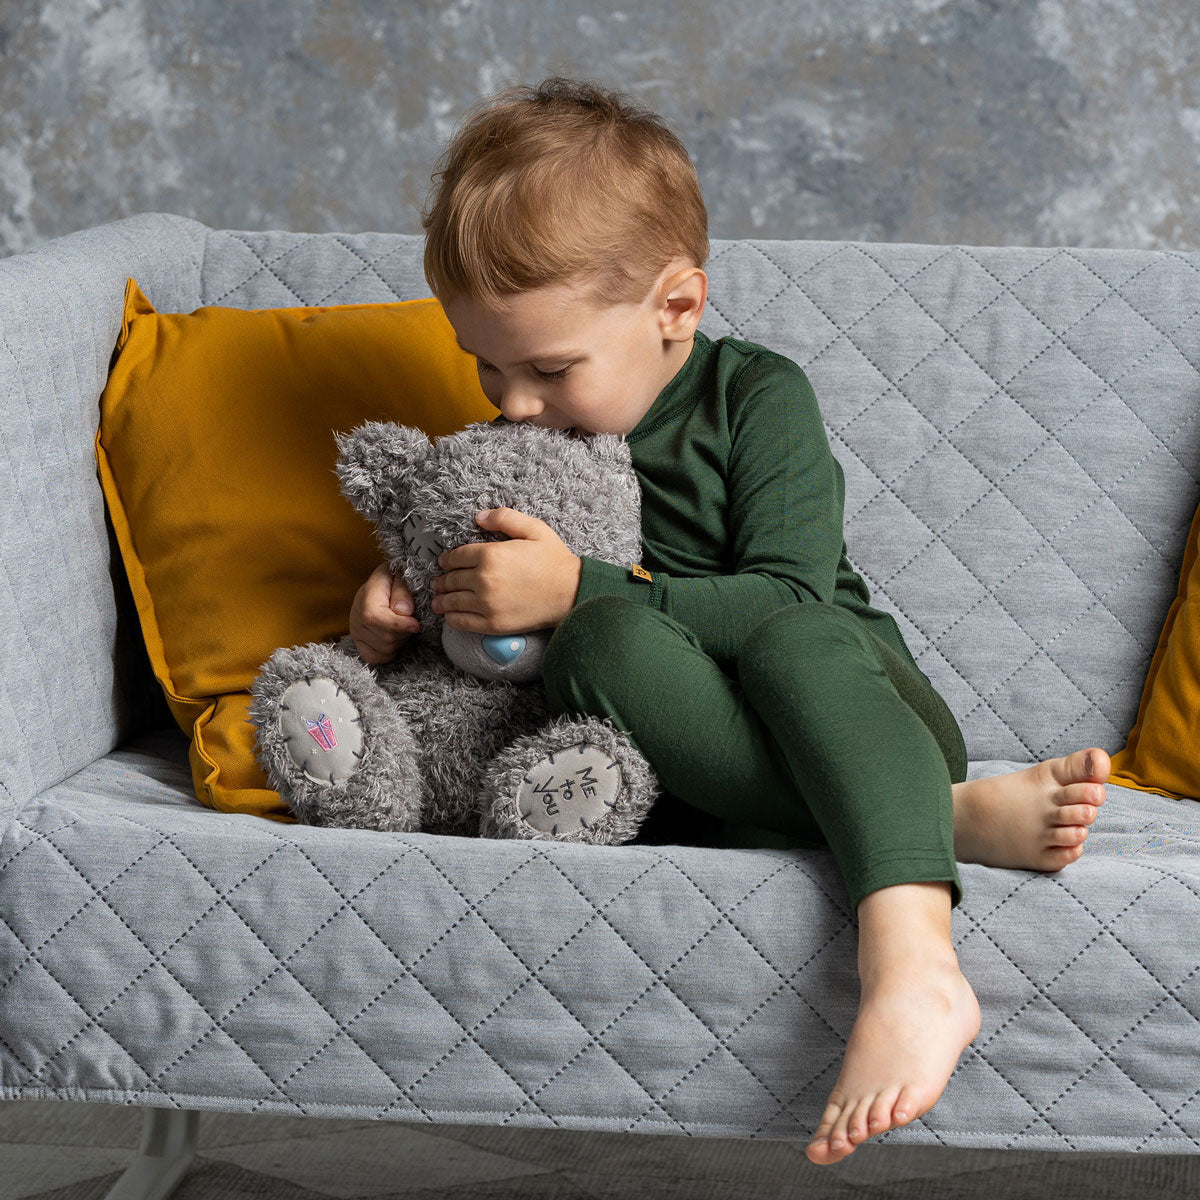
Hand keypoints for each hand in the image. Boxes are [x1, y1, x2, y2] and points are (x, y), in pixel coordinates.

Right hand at [349, 562, 420, 664]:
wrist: (385, 584)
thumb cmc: (395, 579)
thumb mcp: (401, 575)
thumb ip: (402, 590)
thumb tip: (404, 610)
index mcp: (366, 594)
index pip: (373, 617)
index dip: (397, 625)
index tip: (415, 624)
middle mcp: (356, 614)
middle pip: (383, 637)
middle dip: (404, 633)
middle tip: (410, 621)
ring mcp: (356, 631)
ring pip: (382, 650)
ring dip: (399, 641)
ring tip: (402, 627)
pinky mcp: (359, 643)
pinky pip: (374, 658)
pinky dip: (389, 652)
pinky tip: (395, 639)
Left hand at [430, 508, 581, 634]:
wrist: (571, 594)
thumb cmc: (554, 561)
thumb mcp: (534, 529)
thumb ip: (505, 518)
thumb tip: (479, 517)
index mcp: (491, 555)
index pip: (457, 557)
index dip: (447, 559)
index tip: (444, 563)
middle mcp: (484, 580)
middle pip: (452, 579)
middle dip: (442, 580)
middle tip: (437, 582)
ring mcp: (487, 604)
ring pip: (453, 602)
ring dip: (442, 600)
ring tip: (437, 600)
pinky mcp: (493, 624)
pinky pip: (463, 622)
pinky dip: (452, 619)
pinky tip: (450, 616)